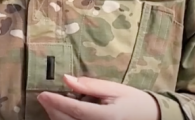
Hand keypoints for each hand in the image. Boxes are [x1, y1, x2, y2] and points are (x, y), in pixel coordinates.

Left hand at [38, 75, 159, 119]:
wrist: (152, 118)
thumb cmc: (134, 101)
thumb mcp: (114, 89)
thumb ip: (89, 86)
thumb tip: (66, 79)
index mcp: (105, 117)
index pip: (74, 110)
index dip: (56, 101)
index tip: (42, 94)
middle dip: (52, 109)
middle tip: (43, 97)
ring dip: (57, 116)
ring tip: (52, 104)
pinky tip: (64, 113)